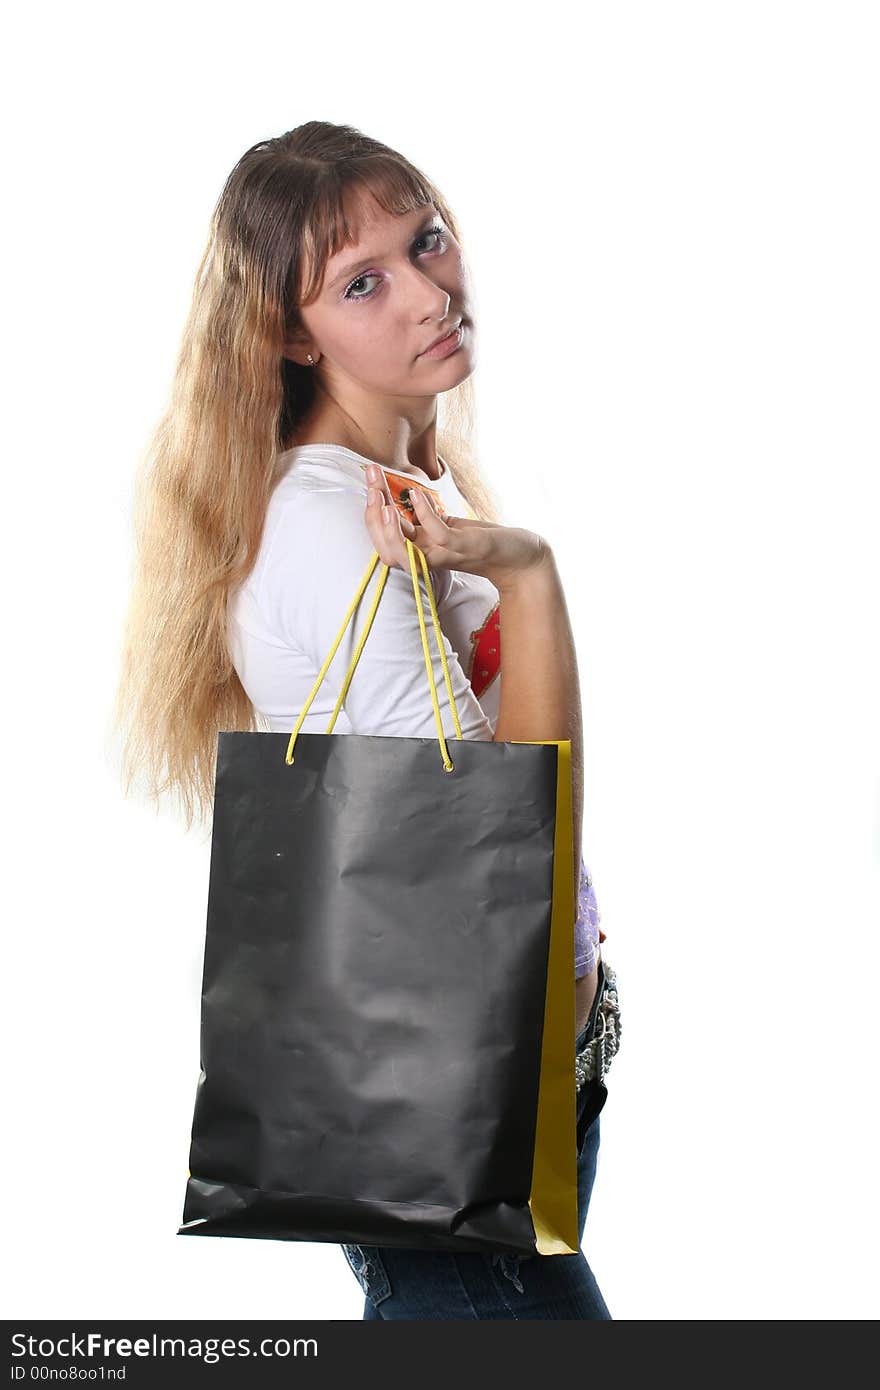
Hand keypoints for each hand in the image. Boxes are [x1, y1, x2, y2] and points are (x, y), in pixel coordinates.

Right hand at [363, 464, 550, 590]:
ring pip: (405, 549)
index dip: (370, 515)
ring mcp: (446, 555)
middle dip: (372, 515)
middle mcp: (428, 558)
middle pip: (387, 548)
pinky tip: (417, 494)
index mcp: (420, 552)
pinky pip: (438, 535)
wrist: (519, 557)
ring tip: (382, 496)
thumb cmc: (482, 541)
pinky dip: (424, 514)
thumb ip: (424, 519)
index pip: (383, 541)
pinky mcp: (465, 548)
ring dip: (389, 523)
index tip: (369, 480)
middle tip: (370, 482)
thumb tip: (403, 494)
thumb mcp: (446, 527)